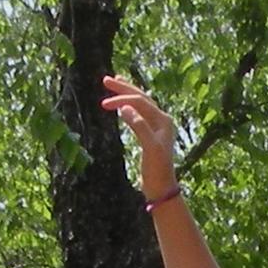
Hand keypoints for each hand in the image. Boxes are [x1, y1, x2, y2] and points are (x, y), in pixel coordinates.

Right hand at [100, 75, 179, 192]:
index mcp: (163, 120)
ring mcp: (157, 127)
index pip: (140, 102)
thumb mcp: (150, 147)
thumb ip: (139, 126)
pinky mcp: (151, 135)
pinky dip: (129, 107)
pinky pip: (139, 114)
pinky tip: (122, 106)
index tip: (104, 105)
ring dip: (127, 93)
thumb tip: (125, 107)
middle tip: (106, 79)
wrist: (161, 187)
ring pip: (141, 104)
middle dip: (124, 88)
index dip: (121, 99)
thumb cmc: (157, 169)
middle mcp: (162, 120)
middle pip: (141, 97)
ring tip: (114, 83)